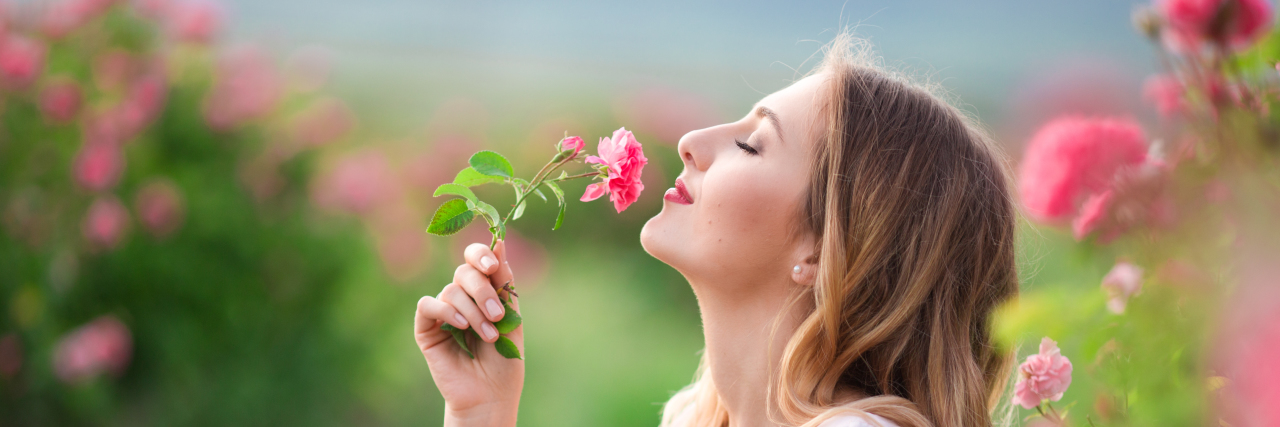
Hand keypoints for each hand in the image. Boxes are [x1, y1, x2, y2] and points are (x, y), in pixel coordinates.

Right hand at [414, 240, 523, 426]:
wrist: (491, 394)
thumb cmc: (504, 359)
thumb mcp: (512, 317)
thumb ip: (504, 283)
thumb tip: (499, 241)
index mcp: (483, 290)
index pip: (476, 259)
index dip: (482, 254)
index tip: (493, 265)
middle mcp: (461, 297)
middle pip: (465, 272)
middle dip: (483, 291)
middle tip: (498, 315)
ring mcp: (442, 312)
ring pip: (452, 290)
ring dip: (473, 311)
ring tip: (488, 335)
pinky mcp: (426, 328)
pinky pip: (428, 305)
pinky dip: (446, 311)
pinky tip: (460, 325)